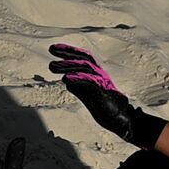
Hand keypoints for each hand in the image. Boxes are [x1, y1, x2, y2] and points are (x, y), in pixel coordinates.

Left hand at [48, 44, 165, 149]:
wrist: (118, 119)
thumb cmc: (103, 107)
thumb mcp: (87, 95)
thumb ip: (77, 87)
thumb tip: (67, 80)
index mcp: (95, 73)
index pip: (82, 57)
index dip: (68, 51)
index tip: (53, 48)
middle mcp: (99, 74)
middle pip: (83, 58)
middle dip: (67, 52)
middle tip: (50, 49)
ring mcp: (102, 81)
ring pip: (85, 67)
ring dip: (67, 65)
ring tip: (52, 66)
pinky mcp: (102, 91)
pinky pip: (90, 81)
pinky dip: (78, 78)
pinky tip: (66, 78)